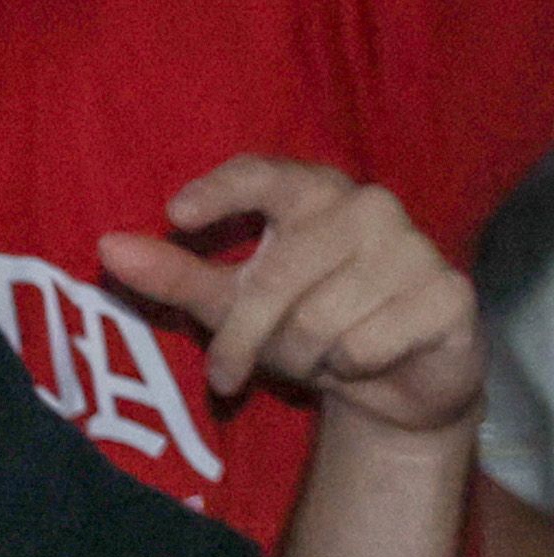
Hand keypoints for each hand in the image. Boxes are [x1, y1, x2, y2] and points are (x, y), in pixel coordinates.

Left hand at [106, 160, 482, 436]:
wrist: (394, 383)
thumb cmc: (304, 328)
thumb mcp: (230, 304)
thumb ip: (175, 275)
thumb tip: (107, 246)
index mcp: (313, 192)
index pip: (265, 173)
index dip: (222, 189)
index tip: (176, 213)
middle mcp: (368, 206)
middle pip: (276, 277)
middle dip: (243, 337)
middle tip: (226, 373)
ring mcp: (414, 248)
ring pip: (318, 319)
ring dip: (298, 356)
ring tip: (312, 356)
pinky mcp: (448, 295)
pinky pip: (364, 343)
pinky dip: (349, 366)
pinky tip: (363, 360)